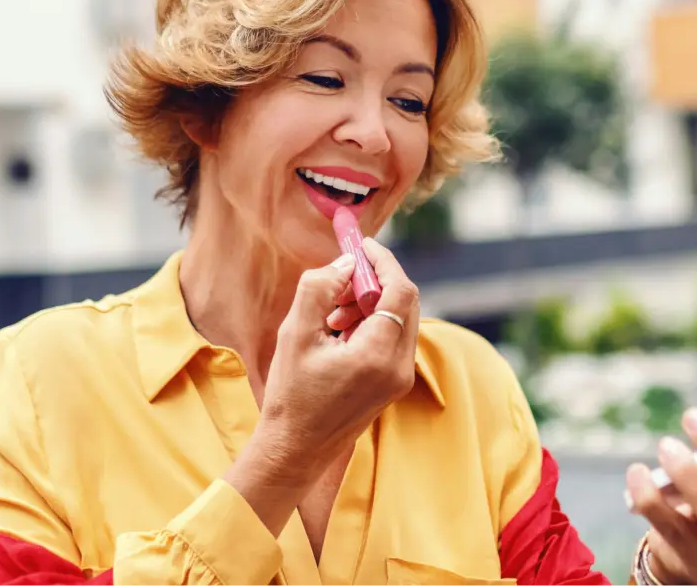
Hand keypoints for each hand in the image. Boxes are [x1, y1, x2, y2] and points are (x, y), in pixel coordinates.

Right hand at [224, 240, 419, 531]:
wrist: (295, 450)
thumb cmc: (291, 396)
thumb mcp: (294, 334)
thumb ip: (319, 288)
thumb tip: (346, 263)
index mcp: (377, 355)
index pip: (399, 291)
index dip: (382, 261)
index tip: (360, 246)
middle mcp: (398, 368)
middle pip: (405, 302)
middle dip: (375, 282)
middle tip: (340, 279)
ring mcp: (400, 379)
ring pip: (401, 320)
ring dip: (370, 304)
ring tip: (330, 314)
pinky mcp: (393, 385)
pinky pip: (394, 339)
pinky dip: (372, 324)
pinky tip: (338, 332)